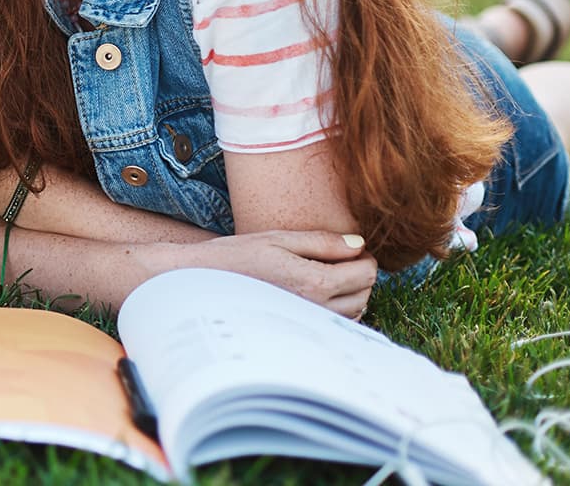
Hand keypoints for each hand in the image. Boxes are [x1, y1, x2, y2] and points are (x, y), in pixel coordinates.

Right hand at [178, 230, 377, 318]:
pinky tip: (315, 291)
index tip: (350, 247)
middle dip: (359, 274)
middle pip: (364, 293)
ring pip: (354, 311)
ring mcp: (308, 322)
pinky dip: (337, 306)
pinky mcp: (300, 329)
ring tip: (326, 272)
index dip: (364, 256)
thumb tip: (358, 244)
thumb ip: (322, 242)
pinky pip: (335, 321)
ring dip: (351, 292)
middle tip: (340, 258)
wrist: (204, 282)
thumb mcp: (279, 239)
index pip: (365, 273)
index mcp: (314, 282)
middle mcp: (315, 308)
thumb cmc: (238, 256)